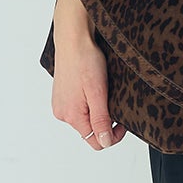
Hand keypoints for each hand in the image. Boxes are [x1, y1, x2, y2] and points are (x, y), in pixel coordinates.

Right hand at [50, 13, 125, 149]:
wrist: (73, 40)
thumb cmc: (85, 61)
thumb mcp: (98, 93)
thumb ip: (100, 120)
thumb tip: (104, 142)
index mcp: (71, 116)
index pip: (95, 142)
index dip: (113, 136)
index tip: (122, 122)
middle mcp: (62, 113)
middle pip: (89, 132)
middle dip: (104, 123)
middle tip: (113, 103)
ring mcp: (60, 105)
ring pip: (84, 120)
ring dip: (96, 112)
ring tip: (102, 93)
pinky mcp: (61, 96)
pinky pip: (78, 108)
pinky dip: (88, 104)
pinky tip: (91, 89)